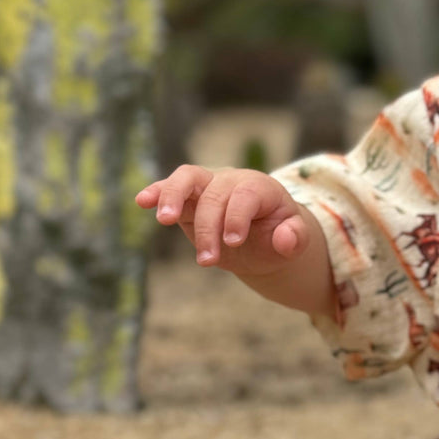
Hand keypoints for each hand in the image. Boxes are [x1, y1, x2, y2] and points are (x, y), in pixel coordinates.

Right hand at [135, 166, 311, 277]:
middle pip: (214, 193)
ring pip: (188, 178)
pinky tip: (142, 201)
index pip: (245, 195)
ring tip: (164, 220)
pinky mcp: (188, 200)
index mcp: (260, 187)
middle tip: (208, 261)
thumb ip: (296, 238)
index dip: (236, 216)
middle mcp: (232, 181)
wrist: (261, 238)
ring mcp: (208, 187)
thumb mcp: (293, 241)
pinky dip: (156, 192)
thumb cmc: (278, 236)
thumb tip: (286, 239)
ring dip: (174, 197)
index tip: (233, 242)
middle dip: (208, 227)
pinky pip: (170, 189)